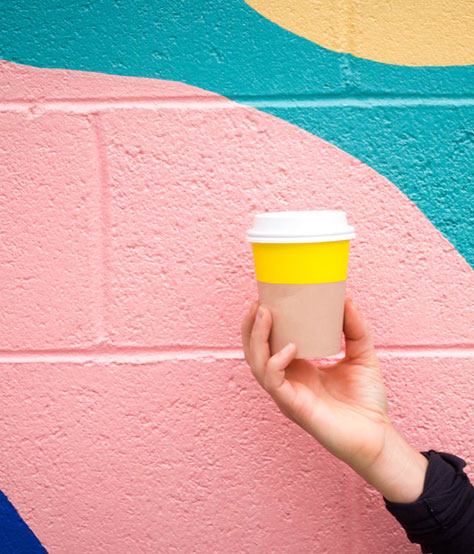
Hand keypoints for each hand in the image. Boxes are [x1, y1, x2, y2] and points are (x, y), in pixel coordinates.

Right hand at [241, 298, 427, 501]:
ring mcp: (287, 394)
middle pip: (254, 352)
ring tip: (264, 315)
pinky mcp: (294, 406)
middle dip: (251, 327)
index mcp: (297, 369)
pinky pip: (274, 382)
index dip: (260, 323)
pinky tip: (290, 348)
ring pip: (257, 364)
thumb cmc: (367, 401)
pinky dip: (276, 362)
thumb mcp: (362, 355)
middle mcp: (287, 380)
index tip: (265, 298)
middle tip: (258, 303)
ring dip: (257, 338)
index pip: (268, 344)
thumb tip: (346, 299)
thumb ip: (354, 329)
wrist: (378, 436)